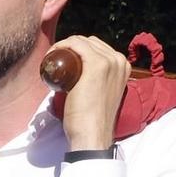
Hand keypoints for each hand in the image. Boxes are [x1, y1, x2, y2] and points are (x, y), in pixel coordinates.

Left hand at [51, 35, 129, 150]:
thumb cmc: (93, 120)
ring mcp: (109, 61)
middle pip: (89, 43)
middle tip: (55, 64)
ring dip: (64, 46)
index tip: (63, 64)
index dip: (77, 51)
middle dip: (70, 48)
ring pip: (81, 42)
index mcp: (123, 66)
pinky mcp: (96, 65)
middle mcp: (119, 60)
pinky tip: (52, 55)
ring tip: (52, 62)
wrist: (93, 134)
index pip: (97, 48)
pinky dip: (62, 46)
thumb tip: (83, 83)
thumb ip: (100, 85)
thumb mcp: (103, 94)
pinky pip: (76, 45)